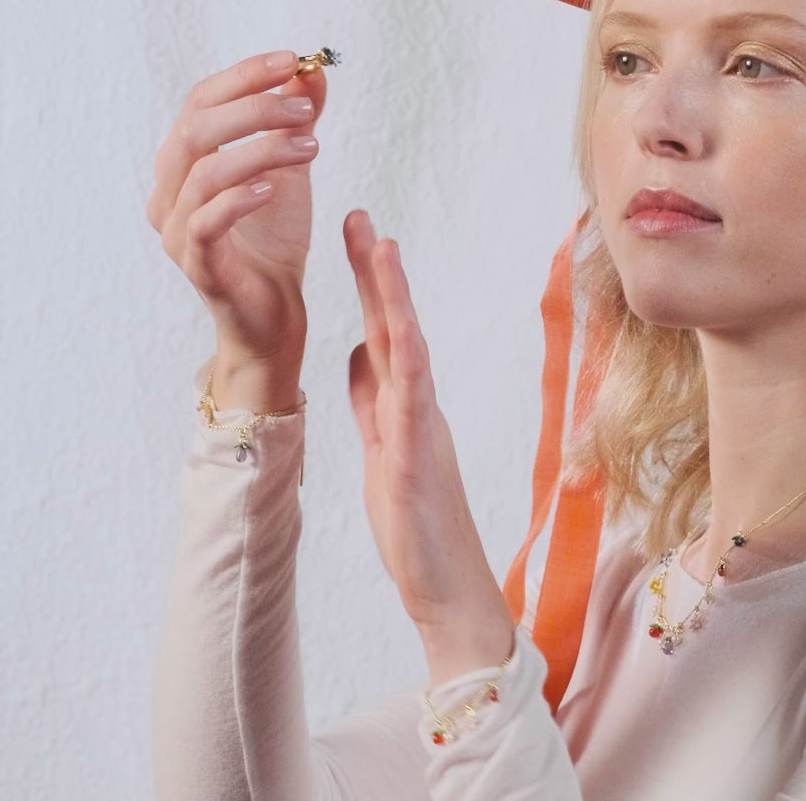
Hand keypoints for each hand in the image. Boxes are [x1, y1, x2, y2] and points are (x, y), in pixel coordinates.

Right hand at [147, 49, 328, 361]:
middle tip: (306, 110)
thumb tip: (311, 70)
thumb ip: (296, 120)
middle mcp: (168, 191)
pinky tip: (275, 188)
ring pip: (204, 173)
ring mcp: (177, 230)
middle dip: (253, 110)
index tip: (292, 61)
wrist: (275, 312)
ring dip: (260, 151)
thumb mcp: (291, 169)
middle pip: (196, 130)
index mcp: (183, 162)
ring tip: (311, 146)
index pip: (201, 101)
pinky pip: (208, 223)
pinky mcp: (197, 265)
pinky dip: (240, 199)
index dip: (243, 77)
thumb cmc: (274, 239)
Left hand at [342, 211, 510, 643]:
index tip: (358, 234)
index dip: (370, 283)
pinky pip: (412, 400)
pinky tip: (393, 327)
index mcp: (405, 405)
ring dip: (392, 298)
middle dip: (376, 270)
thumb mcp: (381, 449)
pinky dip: (404, 359)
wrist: (448, 589)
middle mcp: (418, 406)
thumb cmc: (417, 529)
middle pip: (394, 325)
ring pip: (407, 350)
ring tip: (380, 248)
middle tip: (361, 215)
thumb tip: (358, 349)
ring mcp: (421, 428)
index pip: (383, 331)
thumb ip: (370, 400)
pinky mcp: (418, 457)